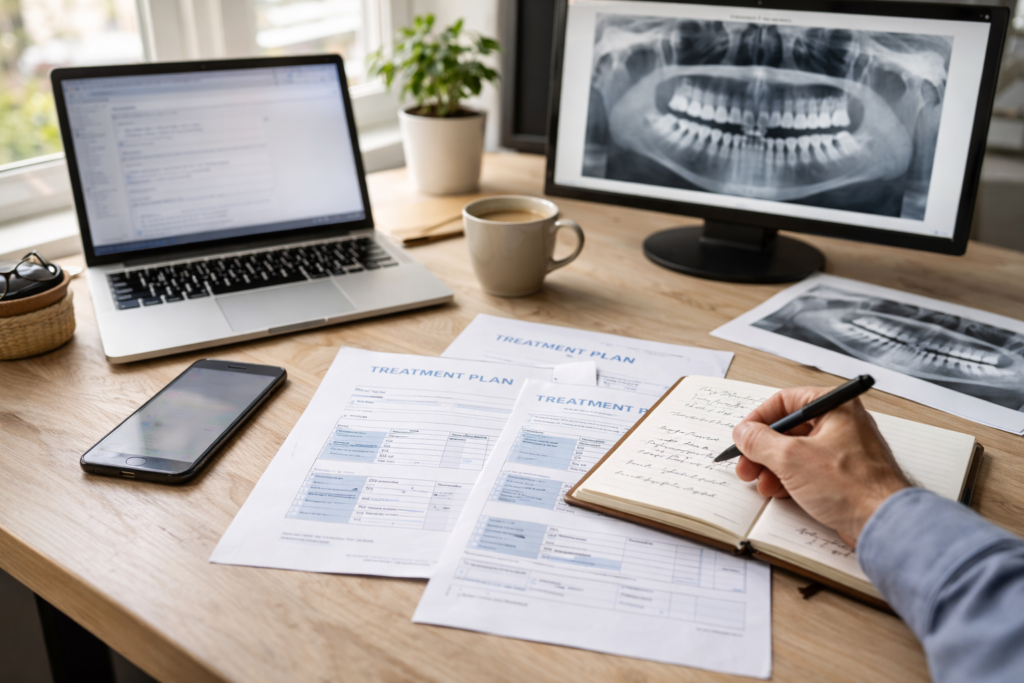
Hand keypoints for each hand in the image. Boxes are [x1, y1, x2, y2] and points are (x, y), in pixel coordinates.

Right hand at [732, 386, 910, 546]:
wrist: (883, 523)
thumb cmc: (851, 486)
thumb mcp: (791, 458)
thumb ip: (759, 441)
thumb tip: (743, 432)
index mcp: (835, 406)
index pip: (785, 401)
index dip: (758, 419)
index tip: (743, 437)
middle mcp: (842, 423)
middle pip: (788, 428)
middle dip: (762, 450)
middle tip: (746, 466)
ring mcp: (844, 449)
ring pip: (796, 451)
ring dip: (772, 467)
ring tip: (761, 484)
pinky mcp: (844, 474)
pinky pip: (809, 469)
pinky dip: (790, 478)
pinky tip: (778, 492)